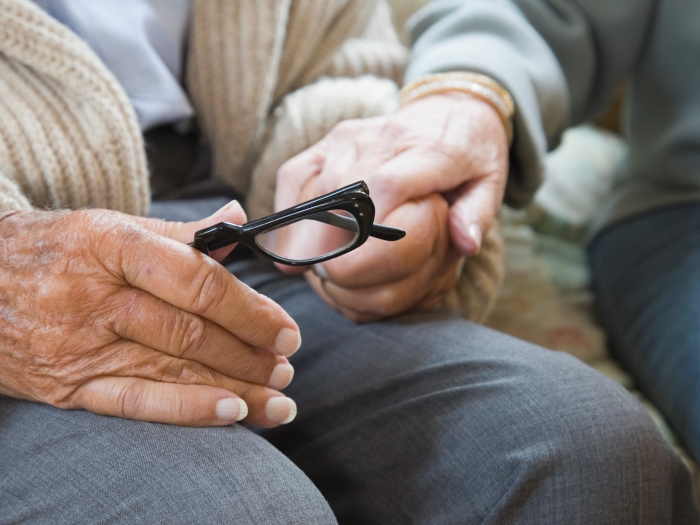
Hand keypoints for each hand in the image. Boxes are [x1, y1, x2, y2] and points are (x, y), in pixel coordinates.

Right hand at [0, 203, 299, 426]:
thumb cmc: (53, 250)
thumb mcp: (109, 226)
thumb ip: (178, 232)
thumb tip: (237, 219)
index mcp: (111, 245)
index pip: (196, 281)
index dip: (249, 309)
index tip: (284, 330)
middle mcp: (95, 297)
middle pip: (190, 332)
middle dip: (249, 354)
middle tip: (288, 366)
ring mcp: (79, 345)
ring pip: (172, 371)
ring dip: (234, 388)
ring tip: (278, 399)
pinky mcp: (69, 385)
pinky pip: (136, 402)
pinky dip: (187, 410)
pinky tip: (232, 413)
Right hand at [275, 93, 508, 321]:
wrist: (454, 106)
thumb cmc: (472, 154)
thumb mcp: (491, 182)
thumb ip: (477, 214)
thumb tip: (465, 244)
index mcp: (431, 150)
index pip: (386, 185)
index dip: (361, 228)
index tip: (347, 268)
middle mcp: (385, 138)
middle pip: (340, 189)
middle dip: (325, 240)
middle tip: (325, 278)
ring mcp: (353, 136)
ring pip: (313, 184)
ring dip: (303, 230)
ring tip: (305, 268)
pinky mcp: (332, 139)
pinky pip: (296, 172)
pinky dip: (288, 208)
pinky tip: (290, 240)